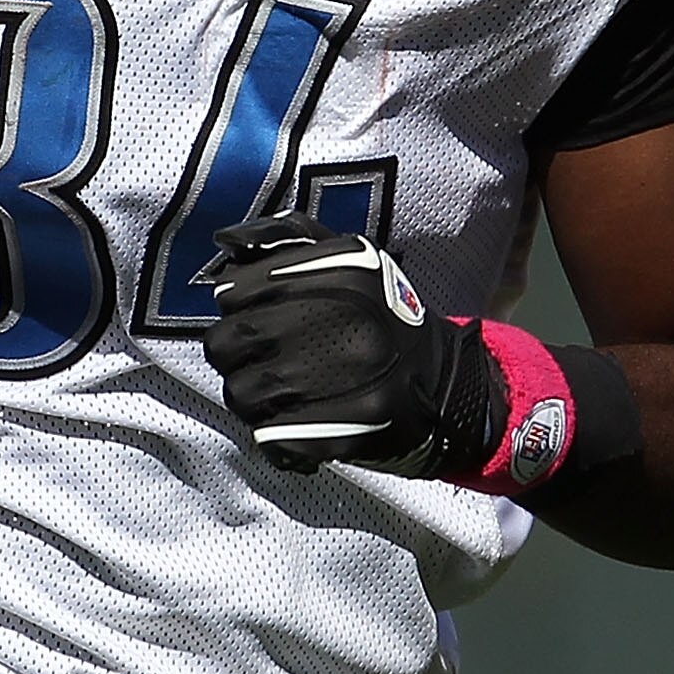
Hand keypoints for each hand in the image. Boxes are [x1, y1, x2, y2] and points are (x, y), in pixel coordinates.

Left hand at [204, 214, 503, 478]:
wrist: (446, 382)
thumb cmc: (383, 319)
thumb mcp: (350, 259)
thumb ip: (288, 240)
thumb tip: (227, 242)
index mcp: (343, 269)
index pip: (233, 291)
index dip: (236, 308)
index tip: (254, 315)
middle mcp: (346, 317)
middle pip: (228, 342)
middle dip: (233, 354)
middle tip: (257, 358)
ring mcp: (349, 375)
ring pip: (242, 392)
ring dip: (250, 396)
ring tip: (277, 390)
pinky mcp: (353, 425)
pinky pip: (270, 433)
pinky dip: (273, 430)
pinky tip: (294, 418)